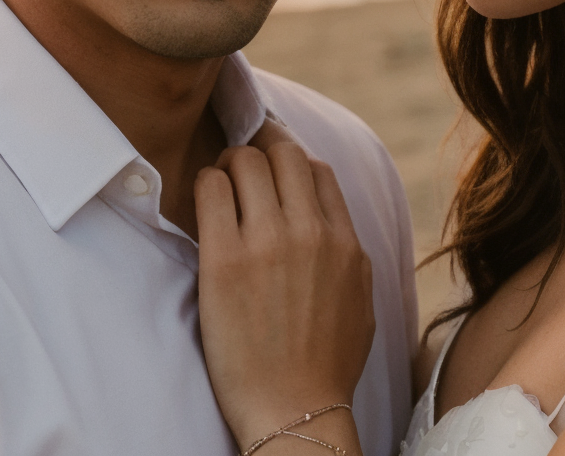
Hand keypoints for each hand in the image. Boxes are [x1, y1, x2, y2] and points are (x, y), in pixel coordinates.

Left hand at [195, 126, 374, 448]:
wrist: (296, 412)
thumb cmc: (326, 366)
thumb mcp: (361, 301)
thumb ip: (349, 252)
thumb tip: (334, 223)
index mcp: (345, 243)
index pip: (317, 168)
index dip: (289, 161)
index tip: (271, 171)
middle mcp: (311, 233)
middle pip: (283, 152)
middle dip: (258, 153)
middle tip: (240, 173)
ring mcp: (268, 243)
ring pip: (245, 160)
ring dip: (229, 166)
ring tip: (220, 189)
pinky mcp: (224, 260)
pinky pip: (209, 188)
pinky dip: (205, 186)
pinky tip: (203, 208)